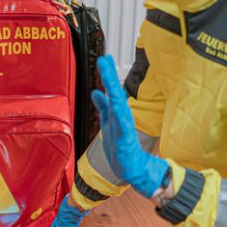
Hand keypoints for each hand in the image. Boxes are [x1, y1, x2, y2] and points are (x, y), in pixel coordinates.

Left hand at [91, 55, 169, 196]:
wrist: (131, 167)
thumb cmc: (120, 146)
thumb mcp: (107, 122)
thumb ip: (103, 107)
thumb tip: (95, 92)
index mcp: (116, 112)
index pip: (110, 91)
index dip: (107, 76)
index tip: (103, 59)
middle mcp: (121, 116)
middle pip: (115, 92)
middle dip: (110, 76)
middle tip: (105, 59)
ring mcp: (124, 126)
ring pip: (119, 104)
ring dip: (114, 90)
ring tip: (109, 76)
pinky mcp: (125, 137)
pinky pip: (123, 124)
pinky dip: (120, 113)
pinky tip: (117, 104)